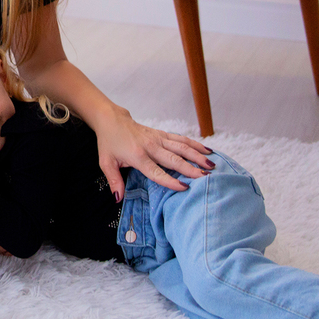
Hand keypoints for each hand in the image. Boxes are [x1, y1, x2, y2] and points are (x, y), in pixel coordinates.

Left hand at [90, 103, 213, 199]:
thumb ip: (114, 181)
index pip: (156, 171)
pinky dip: (195, 144)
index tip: (185, 188)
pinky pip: (181, 139)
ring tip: (212, 164)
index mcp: (137, 156)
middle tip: (207, 177)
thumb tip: (118, 198)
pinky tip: (208, 150)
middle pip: (174, 159)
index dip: (170, 181)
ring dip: (197, 155)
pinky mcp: (162, 134)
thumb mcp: (106, 163)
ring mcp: (158, 138)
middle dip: (191, 168)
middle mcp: (150, 146)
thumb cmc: (109, 143)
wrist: (112, 120)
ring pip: (181, 146)